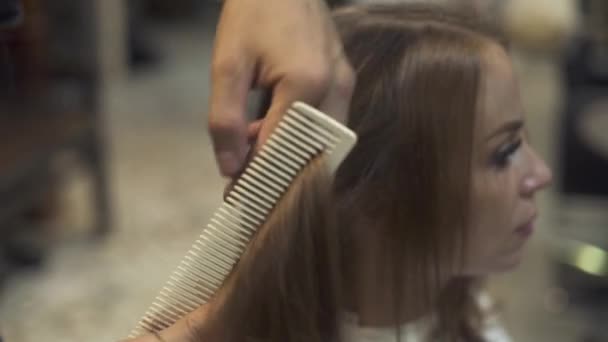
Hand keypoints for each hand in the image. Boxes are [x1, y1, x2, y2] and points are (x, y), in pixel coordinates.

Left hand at [208, 0, 354, 176]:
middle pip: (311, 154)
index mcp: (306, 82)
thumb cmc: (252, 14)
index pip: (283, 149)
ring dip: (290, 156)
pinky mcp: (345, 79)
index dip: (258, 177)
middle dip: (278, 175)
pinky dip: (299, 137)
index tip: (236, 196)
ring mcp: (345, 83)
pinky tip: (268, 130)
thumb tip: (230, 168)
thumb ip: (226, 119)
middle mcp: (335, 87)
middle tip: (246, 185)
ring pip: (322, 144)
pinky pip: (326, 125)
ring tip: (251, 153)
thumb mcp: (227, 65)